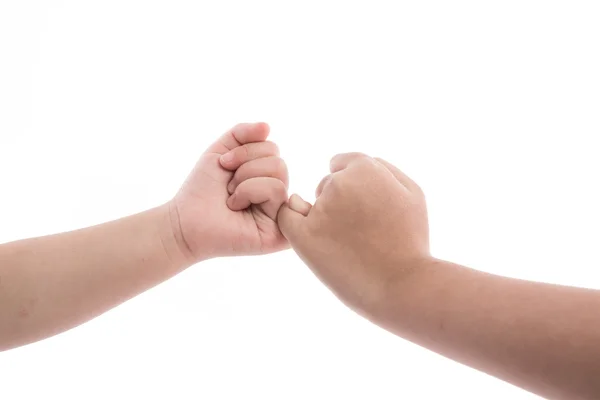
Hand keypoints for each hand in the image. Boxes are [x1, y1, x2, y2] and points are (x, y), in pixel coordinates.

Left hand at [170, 122, 288, 262]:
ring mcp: (280, 214)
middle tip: (228, 185)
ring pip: (279, 172)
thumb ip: (243, 134)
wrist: (185, 220)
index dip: (244, 151)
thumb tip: (267, 126)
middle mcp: (278, 196)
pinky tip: (236, 207)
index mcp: (268, 178)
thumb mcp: (222, 150)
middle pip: (278, 160)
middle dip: (245, 165)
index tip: (224, 165)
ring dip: (245, 180)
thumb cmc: (202, 189)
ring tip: (231, 198)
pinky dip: (249, 191)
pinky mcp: (280, 229)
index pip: (272, 148)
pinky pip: (276, 190)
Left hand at [277, 153, 429, 316]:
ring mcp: (319, 210)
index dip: (352, 184)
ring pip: (310, 202)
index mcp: (365, 169)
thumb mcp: (413, 194)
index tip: (362, 207)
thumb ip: (384, 170)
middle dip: (338, 200)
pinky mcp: (303, 236)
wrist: (402, 285)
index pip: (342, 164)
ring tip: (346, 244)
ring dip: (321, 215)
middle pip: (327, 183)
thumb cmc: (411, 241)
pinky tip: (306, 231)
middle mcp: (338, 184)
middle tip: (358, 230)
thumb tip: (358, 164)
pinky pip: (287, 217)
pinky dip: (293, 219)